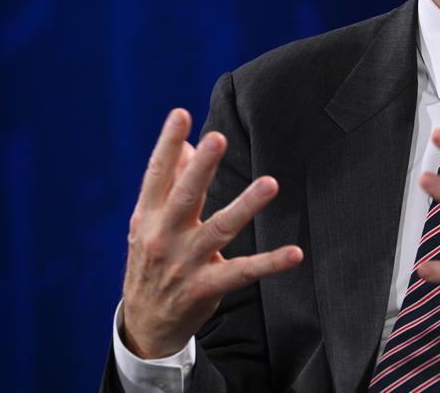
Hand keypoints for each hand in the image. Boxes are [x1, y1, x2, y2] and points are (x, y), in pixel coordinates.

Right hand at [121, 109, 302, 357]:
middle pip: (185, 197)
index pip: (156, 175)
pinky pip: (244, 271)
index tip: (179, 114)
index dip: (167, 144)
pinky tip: (295, 253)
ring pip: (220, 229)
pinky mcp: (207, 287)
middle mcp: (164, 237)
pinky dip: (270, 263)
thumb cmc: (151, 260)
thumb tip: (191, 145)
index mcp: (148, 216)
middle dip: (201, 168)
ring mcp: (185, 263)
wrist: (144, 325)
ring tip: (270, 183)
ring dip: (246, 205)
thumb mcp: (149, 223)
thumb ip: (169, 183)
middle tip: (216, 138)